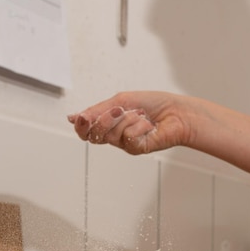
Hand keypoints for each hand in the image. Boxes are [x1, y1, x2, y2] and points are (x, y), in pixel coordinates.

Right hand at [67, 91, 189, 154]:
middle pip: (95, 135)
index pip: (86, 131)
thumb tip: (73, 118)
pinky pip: (128, 137)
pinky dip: (138, 126)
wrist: (176, 111)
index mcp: (109, 123)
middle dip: (105, 120)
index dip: (81, 126)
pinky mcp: (137, 149)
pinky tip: (148, 125)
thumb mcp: (120, 101)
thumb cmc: (153, 104)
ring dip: (127, 119)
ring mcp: (125, 144)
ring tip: (140, 115)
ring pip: (112, 135)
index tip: (82, 117)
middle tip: (119, 110)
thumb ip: (97, 110)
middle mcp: (115, 136)